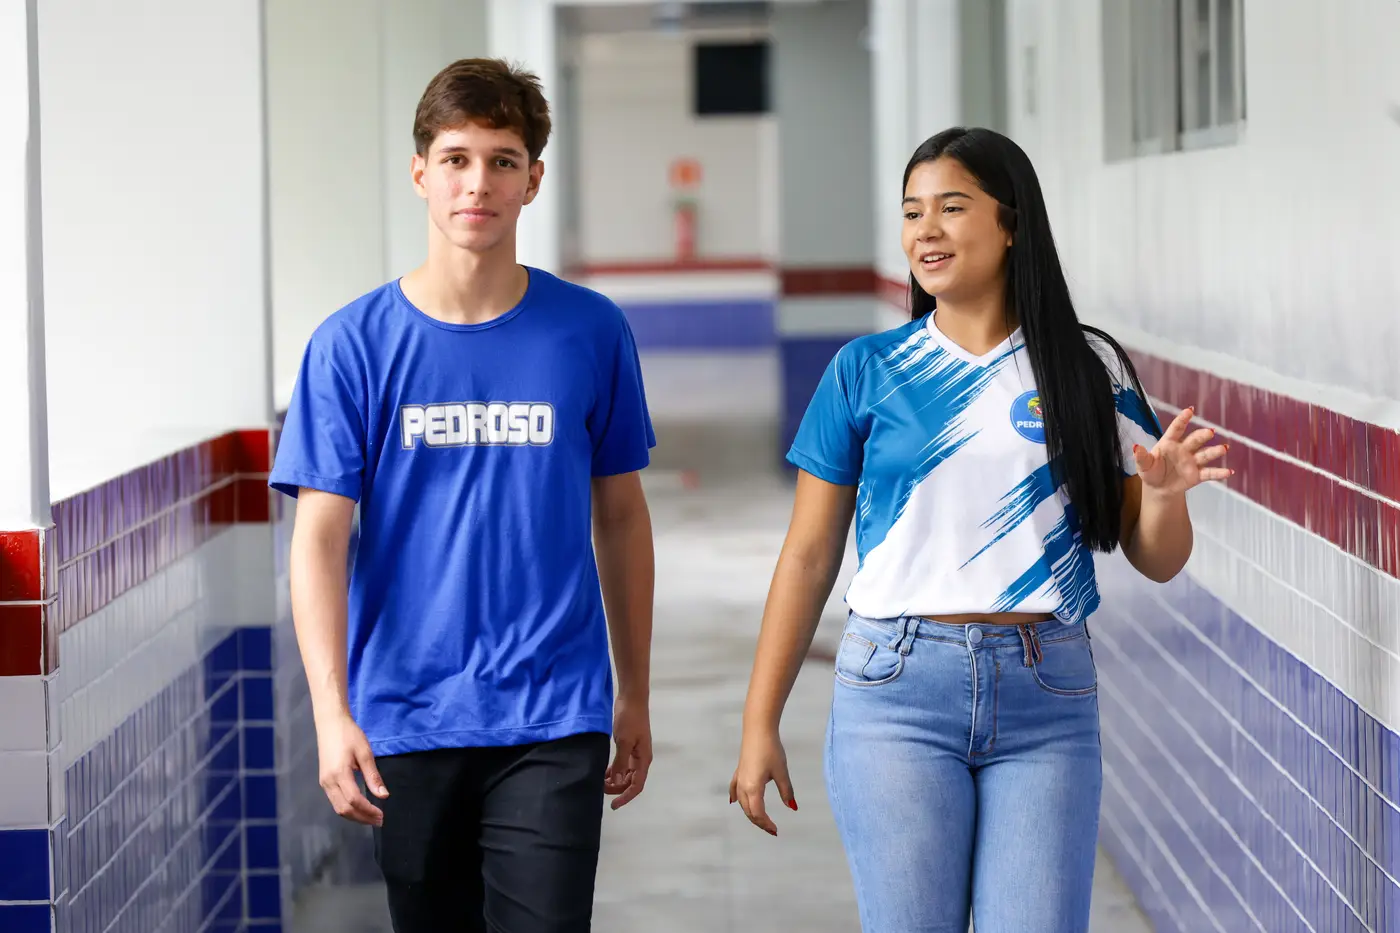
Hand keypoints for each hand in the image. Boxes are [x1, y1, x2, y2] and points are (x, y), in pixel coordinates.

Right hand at [316, 712, 386, 825]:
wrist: (330, 723)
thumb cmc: (349, 735)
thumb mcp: (365, 753)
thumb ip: (373, 776)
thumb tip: (384, 796)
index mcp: (339, 774)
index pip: (354, 801)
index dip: (368, 811)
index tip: (382, 815)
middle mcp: (328, 782)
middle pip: (344, 809)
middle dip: (362, 818)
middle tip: (379, 821)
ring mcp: (324, 783)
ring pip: (338, 808)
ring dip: (354, 816)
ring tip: (371, 818)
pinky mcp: (324, 781)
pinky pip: (335, 801)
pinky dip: (347, 809)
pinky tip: (359, 808)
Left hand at [605, 695, 651, 809]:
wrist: (632, 699)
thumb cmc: (630, 719)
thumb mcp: (624, 742)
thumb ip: (620, 762)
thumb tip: (617, 781)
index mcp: (643, 759)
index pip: (636, 785)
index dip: (626, 797)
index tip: (613, 805)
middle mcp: (641, 759)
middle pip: (631, 782)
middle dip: (617, 788)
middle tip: (600, 788)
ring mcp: (635, 753)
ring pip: (626, 774)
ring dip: (615, 780)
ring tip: (600, 781)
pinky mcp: (628, 746)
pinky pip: (622, 764)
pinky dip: (614, 770)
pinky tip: (603, 773)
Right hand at [729, 729, 796, 835]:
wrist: (758, 729)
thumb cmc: (771, 750)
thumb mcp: (781, 772)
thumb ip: (786, 791)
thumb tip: (792, 807)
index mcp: (753, 788)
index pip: (758, 813)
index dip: (766, 824)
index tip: (776, 831)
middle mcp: (743, 786)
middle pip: (749, 811)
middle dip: (759, 822)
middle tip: (771, 829)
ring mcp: (739, 778)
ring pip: (742, 802)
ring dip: (750, 813)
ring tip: (760, 819)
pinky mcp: (739, 771)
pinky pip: (735, 790)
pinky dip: (736, 799)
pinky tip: (735, 802)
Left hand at [1133, 406, 1232, 497]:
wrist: (1159, 488)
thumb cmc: (1151, 472)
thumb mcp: (1143, 465)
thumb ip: (1141, 456)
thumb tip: (1135, 447)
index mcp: (1169, 443)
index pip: (1176, 429)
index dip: (1182, 419)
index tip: (1190, 410)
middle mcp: (1183, 449)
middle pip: (1195, 440)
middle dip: (1203, 435)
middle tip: (1210, 432)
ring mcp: (1192, 461)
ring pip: (1205, 454)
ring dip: (1215, 451)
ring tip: (1224, 448)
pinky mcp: (1197, 475)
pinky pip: (1210, 473)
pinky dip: (1219, 473)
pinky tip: (1229, 472)